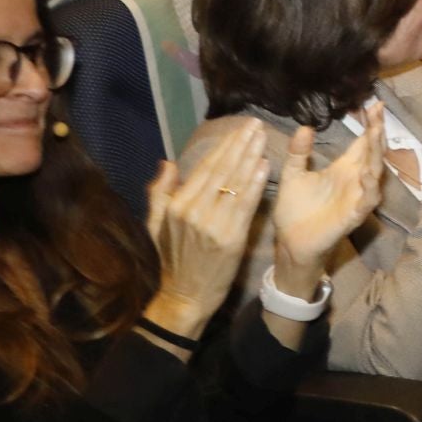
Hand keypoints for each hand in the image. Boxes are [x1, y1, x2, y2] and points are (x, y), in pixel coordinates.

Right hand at [142, 118, 269, 342]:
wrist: (185, 297)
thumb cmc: (172, 260)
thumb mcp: (156, 225)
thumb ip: (160, 193)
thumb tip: (168, 163)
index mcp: (176, 206)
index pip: (204, 169)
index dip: (223, 147)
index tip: (238, 129)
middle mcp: (193, 212)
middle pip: (222, 171)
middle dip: (240, 145)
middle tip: (256, 124)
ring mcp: (213, 225)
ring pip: (235, 184)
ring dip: (251, 158)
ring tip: (263, 138)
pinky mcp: (231, 239)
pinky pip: (246, 205)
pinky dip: (257, 185)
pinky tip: (265, 167)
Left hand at [270, 107, 383, 297]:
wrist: (290, 241)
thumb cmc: (294, 209)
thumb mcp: (293, 174)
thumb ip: (299, 152)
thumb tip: (304, 126)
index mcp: (343, 169)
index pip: (362, 143)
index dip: (371, 125)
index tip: (375, 105)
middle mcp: (355, 180)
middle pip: (372, 153)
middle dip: (377, 133)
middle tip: (378, 113)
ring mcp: (357, 197)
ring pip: (375, 173)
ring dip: (376, 155)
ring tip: (375, 134)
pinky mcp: (353, 215)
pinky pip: (367, 200)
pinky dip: (369, 188)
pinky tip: (366, 174)